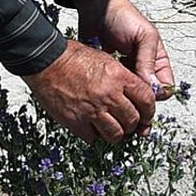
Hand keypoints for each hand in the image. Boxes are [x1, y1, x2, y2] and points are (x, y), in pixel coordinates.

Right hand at [25, 41, 158, 144]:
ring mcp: (92, 111)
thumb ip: (122, 78)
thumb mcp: (104, 59)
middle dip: (133, 124)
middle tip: (128, 123)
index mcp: (118, 77)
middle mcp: (108, 95)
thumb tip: (134, 94)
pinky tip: (91, 128)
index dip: (149, 110)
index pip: (147, 100)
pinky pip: (93, 138)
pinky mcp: (76, 122)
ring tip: (111, 129)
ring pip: (116, 134)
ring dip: (116, 133)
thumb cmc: (71, 57)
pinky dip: (94, 136)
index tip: (146, 114)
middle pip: (133, 120)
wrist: (45, 61)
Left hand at [74, 0, 174, 100]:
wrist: (98, 8)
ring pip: (129, 95)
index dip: (157, 95)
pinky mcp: (110, 75)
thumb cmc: (124, 17)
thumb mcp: (144, 36)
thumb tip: (154, 88)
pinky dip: (110, 90)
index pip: (165, 88)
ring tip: (114, 87)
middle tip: (126, 95)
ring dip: (123, 95)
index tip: (144, 95)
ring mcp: (126, 73)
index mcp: (158, 62)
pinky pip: (113, 89)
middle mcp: (143, 70)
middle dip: (138, 99)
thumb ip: (148, 61)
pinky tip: (104, 84)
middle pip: (146, 95)